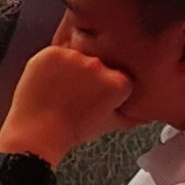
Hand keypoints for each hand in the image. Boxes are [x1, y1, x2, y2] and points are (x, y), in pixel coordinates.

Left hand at [0, 45, 133, 161]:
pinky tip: (49, 81)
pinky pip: (55, 53)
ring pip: (77, 56)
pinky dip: (51, 64)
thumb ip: (134, 114)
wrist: (37, 132)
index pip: (120, 75)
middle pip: (99, 64)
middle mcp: (99, 65)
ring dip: (71, 67)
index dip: (107, 87)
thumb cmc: (72, 131)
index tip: (98, 97)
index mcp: (118, 82)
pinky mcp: (52, 52)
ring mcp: (74, 57)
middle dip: (90, 76)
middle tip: (76, 94)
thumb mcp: (111, 123)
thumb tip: (147, 110)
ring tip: (61, 89)